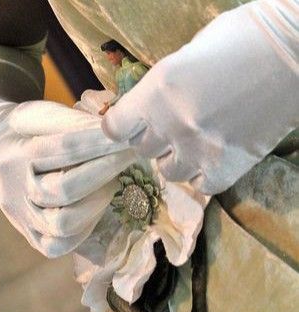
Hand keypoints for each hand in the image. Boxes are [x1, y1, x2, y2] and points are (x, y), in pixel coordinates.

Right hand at [0, 100, 136, 256]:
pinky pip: (59, 245)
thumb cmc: (29, 133)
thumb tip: (113, 132)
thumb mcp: (42, 115)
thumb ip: (72, 122)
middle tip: (127, 157)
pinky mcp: (31, 237)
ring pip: (63, 224)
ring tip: (113, 182)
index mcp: (14, 155)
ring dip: (98, 202)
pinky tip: (97, 207)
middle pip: (63, 189)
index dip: (99, 143)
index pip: (62, 149)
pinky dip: (85, 228)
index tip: (127, 137)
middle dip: (103, 172)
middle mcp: (13, 191)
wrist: (2, 155)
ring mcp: (21, 219)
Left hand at [101, 0, 297, 193]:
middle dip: (153, 137)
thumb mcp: (186, 55)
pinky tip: (212, 157)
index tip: (128, 125)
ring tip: (193, 143)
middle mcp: (172, 125)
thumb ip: (161, 88)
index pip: (116, 128)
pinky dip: (202, 174)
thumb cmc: (241, 40)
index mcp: (156, 92)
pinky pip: (200, 185)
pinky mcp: (226, 168)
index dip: (120, 126)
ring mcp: (199, 151)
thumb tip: (149, 108)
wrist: (296, 52)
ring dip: (175, 158)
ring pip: (167, 172)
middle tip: (170, 126)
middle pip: (142, 149)